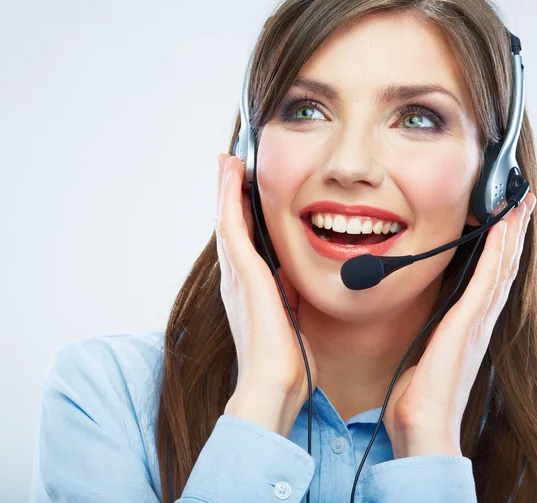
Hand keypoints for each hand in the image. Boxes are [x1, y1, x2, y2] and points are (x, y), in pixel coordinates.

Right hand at [216, 152, 317, 434]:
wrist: (275, 383)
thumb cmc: (287, 360)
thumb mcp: (294, 318)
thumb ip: (292, 296)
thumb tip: (298, 283)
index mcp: (251, 289)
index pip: (243, 243)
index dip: (241, 215)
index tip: (244, 192)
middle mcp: (237, 278)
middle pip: (230, 226)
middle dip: (229, 196)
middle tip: (229, 168)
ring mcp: (236, 274)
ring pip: (227, 220)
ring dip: (226, 190)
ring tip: (227, 164)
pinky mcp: (243, 271)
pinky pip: (231, 223)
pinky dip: (229, 197)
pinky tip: (231, 174)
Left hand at [382, 192, 536, 457]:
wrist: (422, 423)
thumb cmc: (420, 394)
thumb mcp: (424, 352)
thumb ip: (429, 333)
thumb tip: (417, 320)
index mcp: (469, 325)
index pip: (489, 278)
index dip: (500, 249)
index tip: (504, 222)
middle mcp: (479, 320)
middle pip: (502, 267)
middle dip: (512, 234)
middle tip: (522, 203)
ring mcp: (478, 321)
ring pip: (501, 267)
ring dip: (511, 234)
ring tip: (520, 205)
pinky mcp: (469, 322)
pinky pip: (487, 278)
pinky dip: (497, 251)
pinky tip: (503, 229)